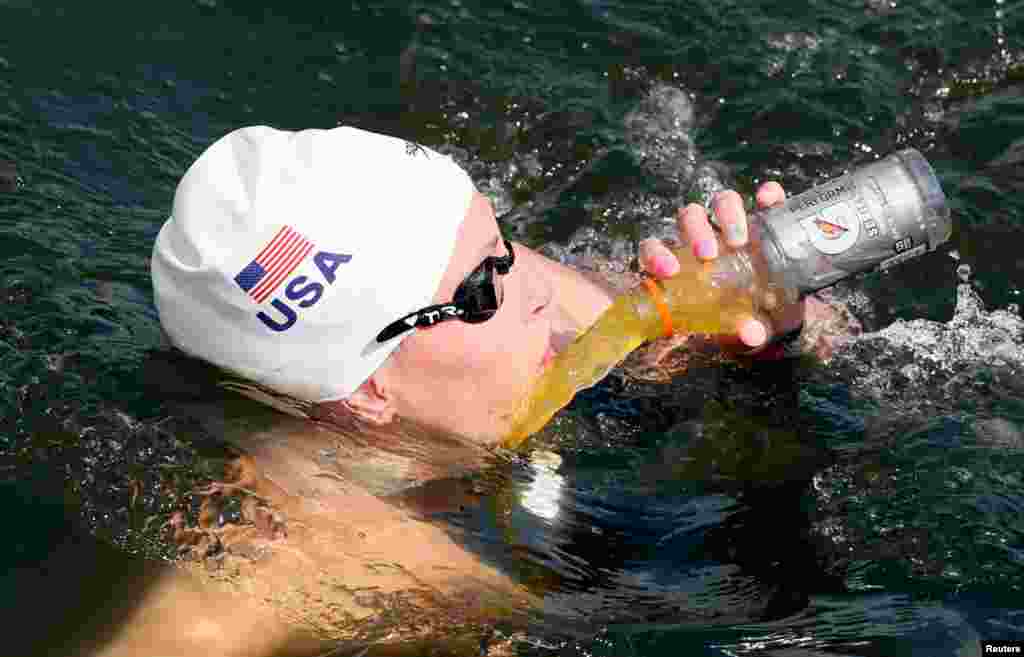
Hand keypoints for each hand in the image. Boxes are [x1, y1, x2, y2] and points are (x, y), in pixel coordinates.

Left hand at [638, 182, 804, 353]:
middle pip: (689, 218)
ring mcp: (735, 226)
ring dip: (726, 214)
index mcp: (683, 264)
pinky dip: (768, 196)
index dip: (656, 254)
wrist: (778, 315)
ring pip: (720, 202)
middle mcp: (705, 239)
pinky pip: (766, 199)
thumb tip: (753, 334)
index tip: (670, 270)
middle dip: (695, 232)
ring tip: (738, 240)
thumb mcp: (737, 332)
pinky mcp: (767, 220)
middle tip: (708, 255)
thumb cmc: (741, 321)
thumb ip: (741, 333)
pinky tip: (768, 201)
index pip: (655, 249)